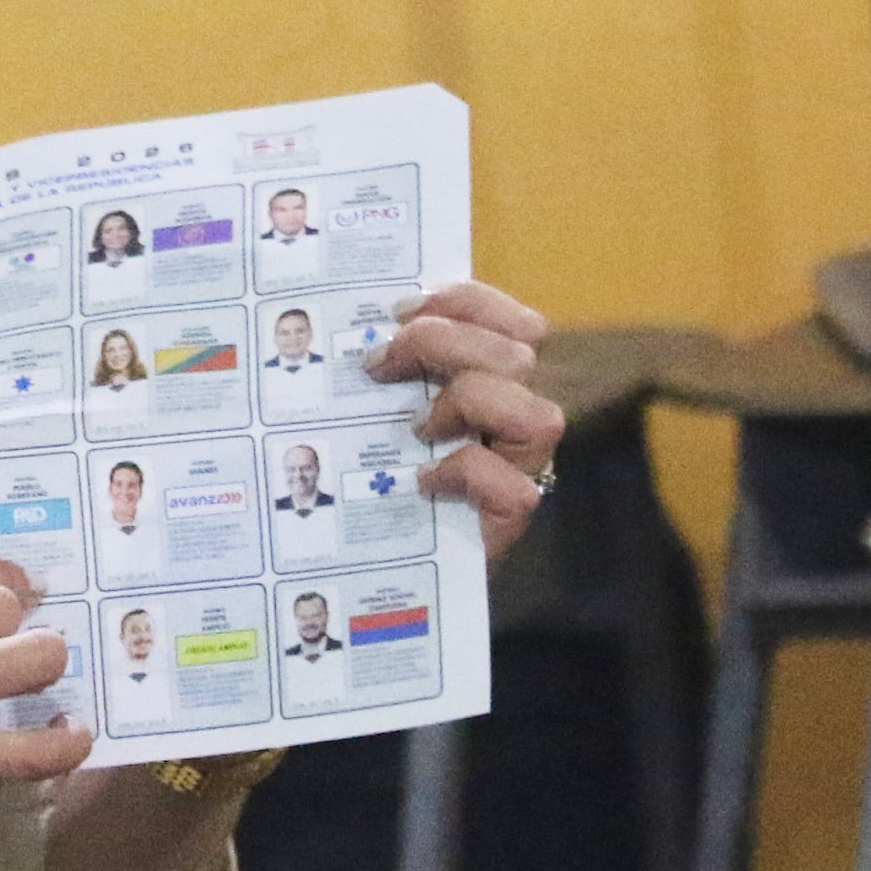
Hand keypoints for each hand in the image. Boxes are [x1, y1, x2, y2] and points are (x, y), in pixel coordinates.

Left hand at [375, 280, 563, 562]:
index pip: (504, 319)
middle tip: (378, 368)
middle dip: (445, 345)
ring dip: (468, 406)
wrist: (361, 568)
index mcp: (477, 377)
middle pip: (518, 354)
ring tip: (414, 429)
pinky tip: (422, 481)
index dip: (466, 301)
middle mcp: (506, 417)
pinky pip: (515, 488)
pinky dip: (465, 474)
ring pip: (538, 415)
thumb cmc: (355, 480)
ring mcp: (515, 470)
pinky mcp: (507, 522)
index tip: (399, 310)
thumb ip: (364, 367)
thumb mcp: (356, 409)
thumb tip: (332, 323)